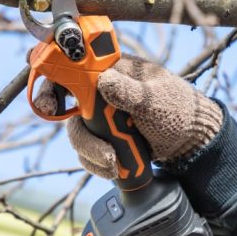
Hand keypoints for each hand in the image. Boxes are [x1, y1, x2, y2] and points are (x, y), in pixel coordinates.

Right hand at [34, 54, 222, 179]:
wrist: (189, 141)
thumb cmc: (176, 109)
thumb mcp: (156, 99)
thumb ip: (131, 91)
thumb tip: (104, 80)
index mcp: (111, 70)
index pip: (72, 66)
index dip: (51, 77)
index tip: (47, 102)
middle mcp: (99, 92)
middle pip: (65, 104)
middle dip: (72, 127)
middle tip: (84, 138)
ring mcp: (99, 117)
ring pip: (77, 133)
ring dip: (91, 151)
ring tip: (114, 163)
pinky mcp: (103, 139)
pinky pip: (86, 152)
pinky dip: (96, 163)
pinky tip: (115, 169)